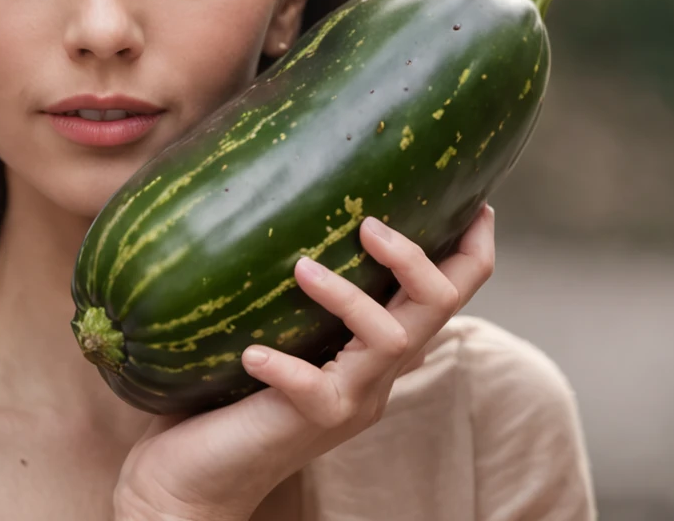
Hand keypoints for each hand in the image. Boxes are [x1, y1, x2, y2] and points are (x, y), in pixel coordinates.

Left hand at [112, 203, 495, 520]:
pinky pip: (316, 391)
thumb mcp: (271, 324)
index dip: (472, 249)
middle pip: (438, 307)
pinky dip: (287, 366)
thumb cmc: (222, 391)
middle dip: (415, 258)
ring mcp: (350, 401)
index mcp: (376, 347)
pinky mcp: (310, 424)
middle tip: (370, 223)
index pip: (448, 294)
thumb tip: (269, 194)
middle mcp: (376, 373)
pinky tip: (253, 352)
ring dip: (349, 297)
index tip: (479, 204)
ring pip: (390, 340)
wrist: (194, 478)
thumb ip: (287, 281)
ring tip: (301, 268)